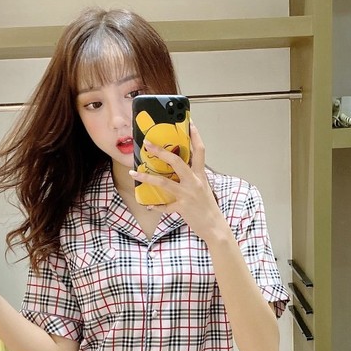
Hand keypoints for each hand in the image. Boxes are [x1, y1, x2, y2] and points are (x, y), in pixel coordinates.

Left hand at [130, 123, 228, 241]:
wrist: (215, 227)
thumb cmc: (209, 208)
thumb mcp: (204, 189)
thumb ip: (194, 178)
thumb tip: (182, 170)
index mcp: (201, 175)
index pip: (200, 150)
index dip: (194, 135)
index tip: (188, 122)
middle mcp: (195, 182)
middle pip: (177, 161)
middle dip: (161, 152)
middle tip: (147, 144)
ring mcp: (188, 194)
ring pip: (164, 182)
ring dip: (147, 177)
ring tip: (135, 173)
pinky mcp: (182, 207)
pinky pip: (165, 206)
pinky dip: (156, 206)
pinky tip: (148, 205)